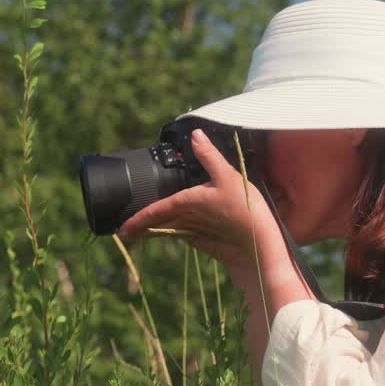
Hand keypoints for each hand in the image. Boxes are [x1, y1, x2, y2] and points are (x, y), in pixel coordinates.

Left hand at [117, 128, 281, 274]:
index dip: (138, 218)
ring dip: (155, 233)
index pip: (155, 211)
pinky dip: (177, 236)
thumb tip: (196, 135)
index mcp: (187, 203)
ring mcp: (198, 234)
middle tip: (125, 232)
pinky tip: (178, 235)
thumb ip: (210, 156)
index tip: (123, 227)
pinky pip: (187, 238)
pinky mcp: (210, 243)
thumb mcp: (228, 177)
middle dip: (141, 228)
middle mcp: (188, 220)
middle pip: (159, 224)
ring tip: (141, 234)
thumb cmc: (245, 211)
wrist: (261, 250)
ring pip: (171, 232)